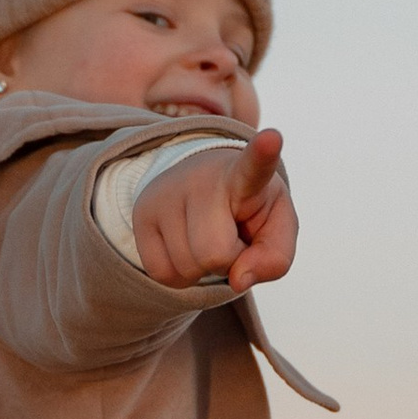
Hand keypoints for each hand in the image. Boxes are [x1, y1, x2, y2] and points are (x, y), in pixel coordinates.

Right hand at [134, 128, 297, 294]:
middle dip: (228, 261)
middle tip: (230, 238)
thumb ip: (275, 259)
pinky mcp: (141, 214)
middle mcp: (200, 179)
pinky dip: (181, 276)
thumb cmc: (249, 211)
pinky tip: (186, 248)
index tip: (272, 138)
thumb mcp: (276, 229)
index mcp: (244, 176)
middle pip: (215, 253)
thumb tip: (238, 280)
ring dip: (203, 269)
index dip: (263, 153)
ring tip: (207, 237)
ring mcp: (165, 194)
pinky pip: (162, 274)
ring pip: (187, 267)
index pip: (254, 166)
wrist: (203, 186)